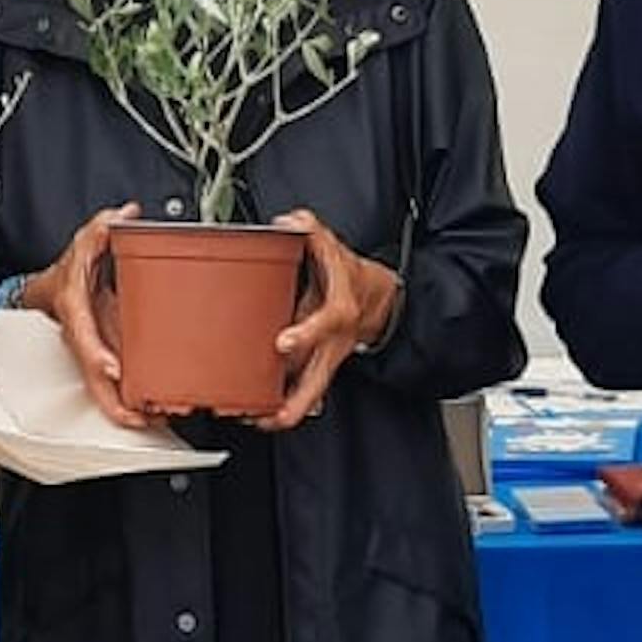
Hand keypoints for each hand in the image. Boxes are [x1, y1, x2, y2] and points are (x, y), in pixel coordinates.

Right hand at [22, 202, 140, 428]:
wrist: (51, 288)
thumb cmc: (68, 271)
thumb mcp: (85, 242)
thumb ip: (102, 229)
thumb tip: (122, 216)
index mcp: (75, 310)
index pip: (84, 336)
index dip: (98, 355)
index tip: (115, 370)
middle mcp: (81, 336)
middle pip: (92, 376)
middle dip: (113, 402)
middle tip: (140, 418)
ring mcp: (90, 351)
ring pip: (101, 388)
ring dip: (123, 409)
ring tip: (152, 422)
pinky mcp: (101, 358)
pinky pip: (111, 384)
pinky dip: (127, 401)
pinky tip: (149, 413)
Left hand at [259, 210, 397, 432]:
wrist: (380, 299)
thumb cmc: (353, 279)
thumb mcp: (337, 251)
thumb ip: (315, 233)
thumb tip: (294, 220)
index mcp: (338, 312)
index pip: (325, 322)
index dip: (306, 332)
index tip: (283, 343)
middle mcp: (333, 342)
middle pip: (319, 378)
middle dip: (296, 398)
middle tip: (270, 412)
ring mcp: (327, 359)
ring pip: (312, 393)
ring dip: (287, 411)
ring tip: (260, 421)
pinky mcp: (320, 368)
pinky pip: (305, 392)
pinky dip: (285, 405)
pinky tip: (263, 415)